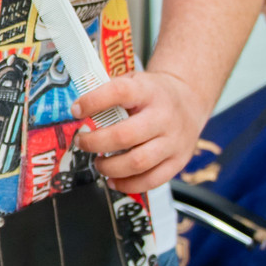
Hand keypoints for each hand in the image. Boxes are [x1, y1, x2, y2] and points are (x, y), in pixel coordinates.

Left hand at [73, 68, 210, 193]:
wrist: (190, 100)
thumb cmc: (153, 93)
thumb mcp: (135, 80)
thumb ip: (110, 92)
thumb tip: (77, 111)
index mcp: (149, 91)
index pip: (120, 92)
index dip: (93, 101)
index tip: (76, 110)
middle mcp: (164, 116)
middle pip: (124, 136)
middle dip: (95, 143)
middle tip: (82, 142)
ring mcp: (173, 141)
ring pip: (137, 163)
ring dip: (109, 167)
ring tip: (98, 163)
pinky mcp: (178, 161)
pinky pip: (151, 181)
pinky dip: (127, 185)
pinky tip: (113, 179)